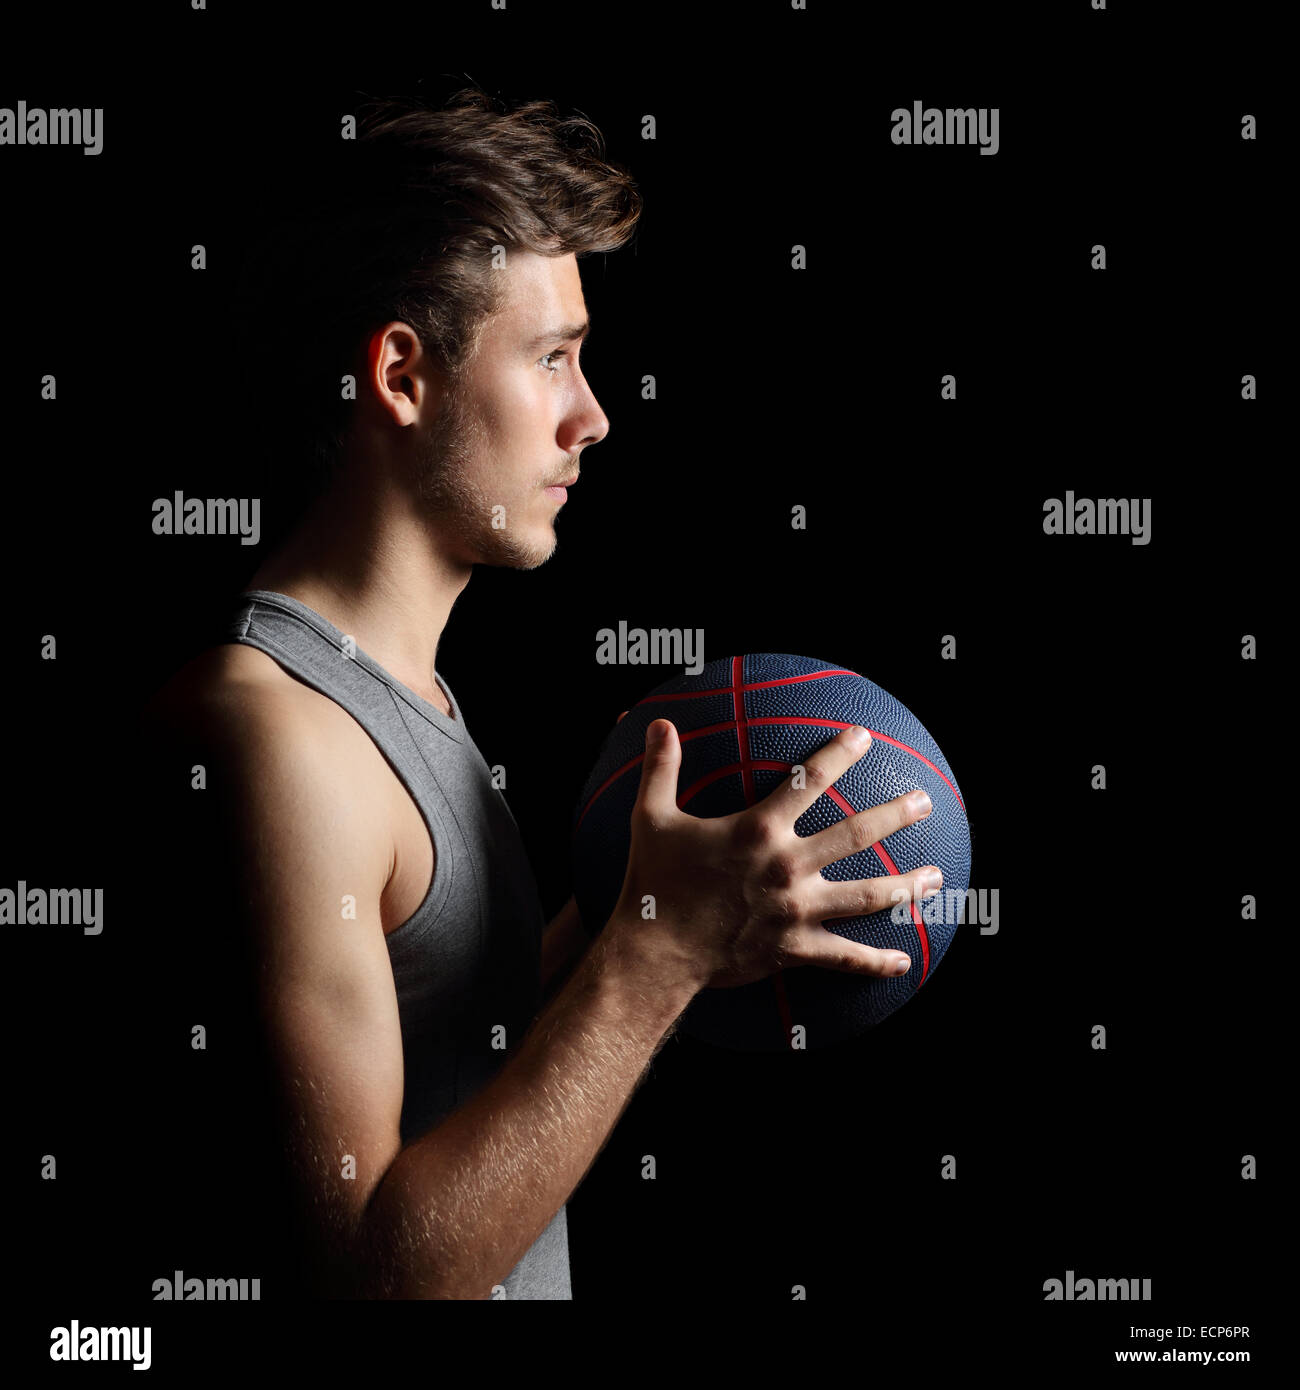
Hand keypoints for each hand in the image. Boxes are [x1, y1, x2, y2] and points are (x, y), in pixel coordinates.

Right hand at [610, 719, 940, 993]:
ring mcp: (797, 911)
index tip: (864, 737)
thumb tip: (660, 724)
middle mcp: (788, 866)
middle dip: (896, 815)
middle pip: (857, 835)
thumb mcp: (652, 818)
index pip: (810, 780)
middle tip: (924, 802)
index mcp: (759, 830)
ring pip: (866, 895)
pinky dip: (875, 962)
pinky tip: (903, 962)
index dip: (839, 753)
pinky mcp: (795, 949)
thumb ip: (661, 768)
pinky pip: (844, 957)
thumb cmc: (654, 883)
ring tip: (936, 877)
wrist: (656, 953)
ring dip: (906, 885)